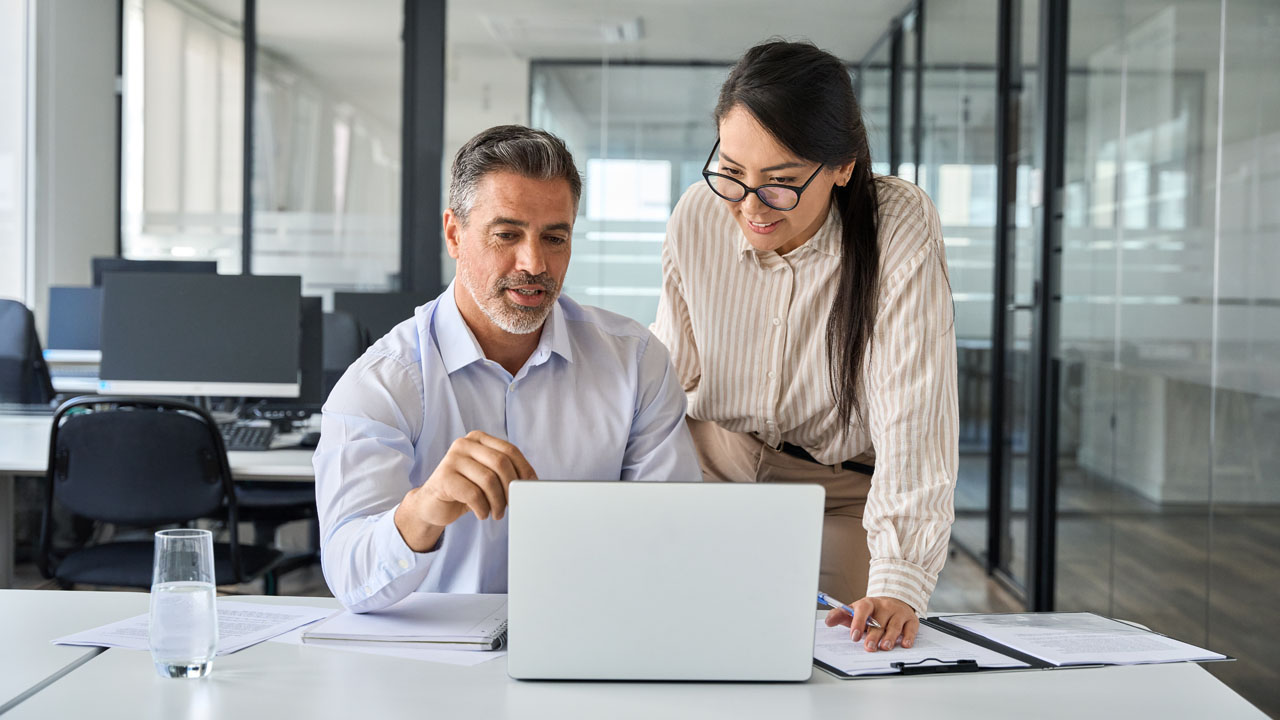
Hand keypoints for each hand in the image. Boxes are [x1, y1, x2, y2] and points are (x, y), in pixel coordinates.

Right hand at [394, 431, 536, 550]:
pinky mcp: (444, 477)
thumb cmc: (465, 490)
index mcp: (478, 439)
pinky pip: (473, 494)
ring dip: (498, 502)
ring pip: (488, 479)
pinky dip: (483, 508)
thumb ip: (505, 473)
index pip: (510, 450)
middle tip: (510, 505)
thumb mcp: (487, 477)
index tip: (530, 487)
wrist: (432, 504)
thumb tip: (531, 483)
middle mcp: (464, 444)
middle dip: (510, 488)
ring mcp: (452, 459)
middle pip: (501, 463)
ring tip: (496, 513)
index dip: (524, 470)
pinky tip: (482, 514)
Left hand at [823, 596, 918, 651]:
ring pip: (894, 626)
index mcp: (869, 604)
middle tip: (868, 648)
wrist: (895, 600)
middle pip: (879, 622)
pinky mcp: (910, 619)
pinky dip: (909, 637)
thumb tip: (828, 621)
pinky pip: (911, 628)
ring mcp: (898, 612)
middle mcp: (884, 607)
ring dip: (890, 638)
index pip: (863, 610)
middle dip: (873, 636)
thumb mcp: (856, 610)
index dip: (858, 622)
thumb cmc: (873, 611)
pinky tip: (905, 644)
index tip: (854, 636)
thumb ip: (841, 615)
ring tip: (884, 647)